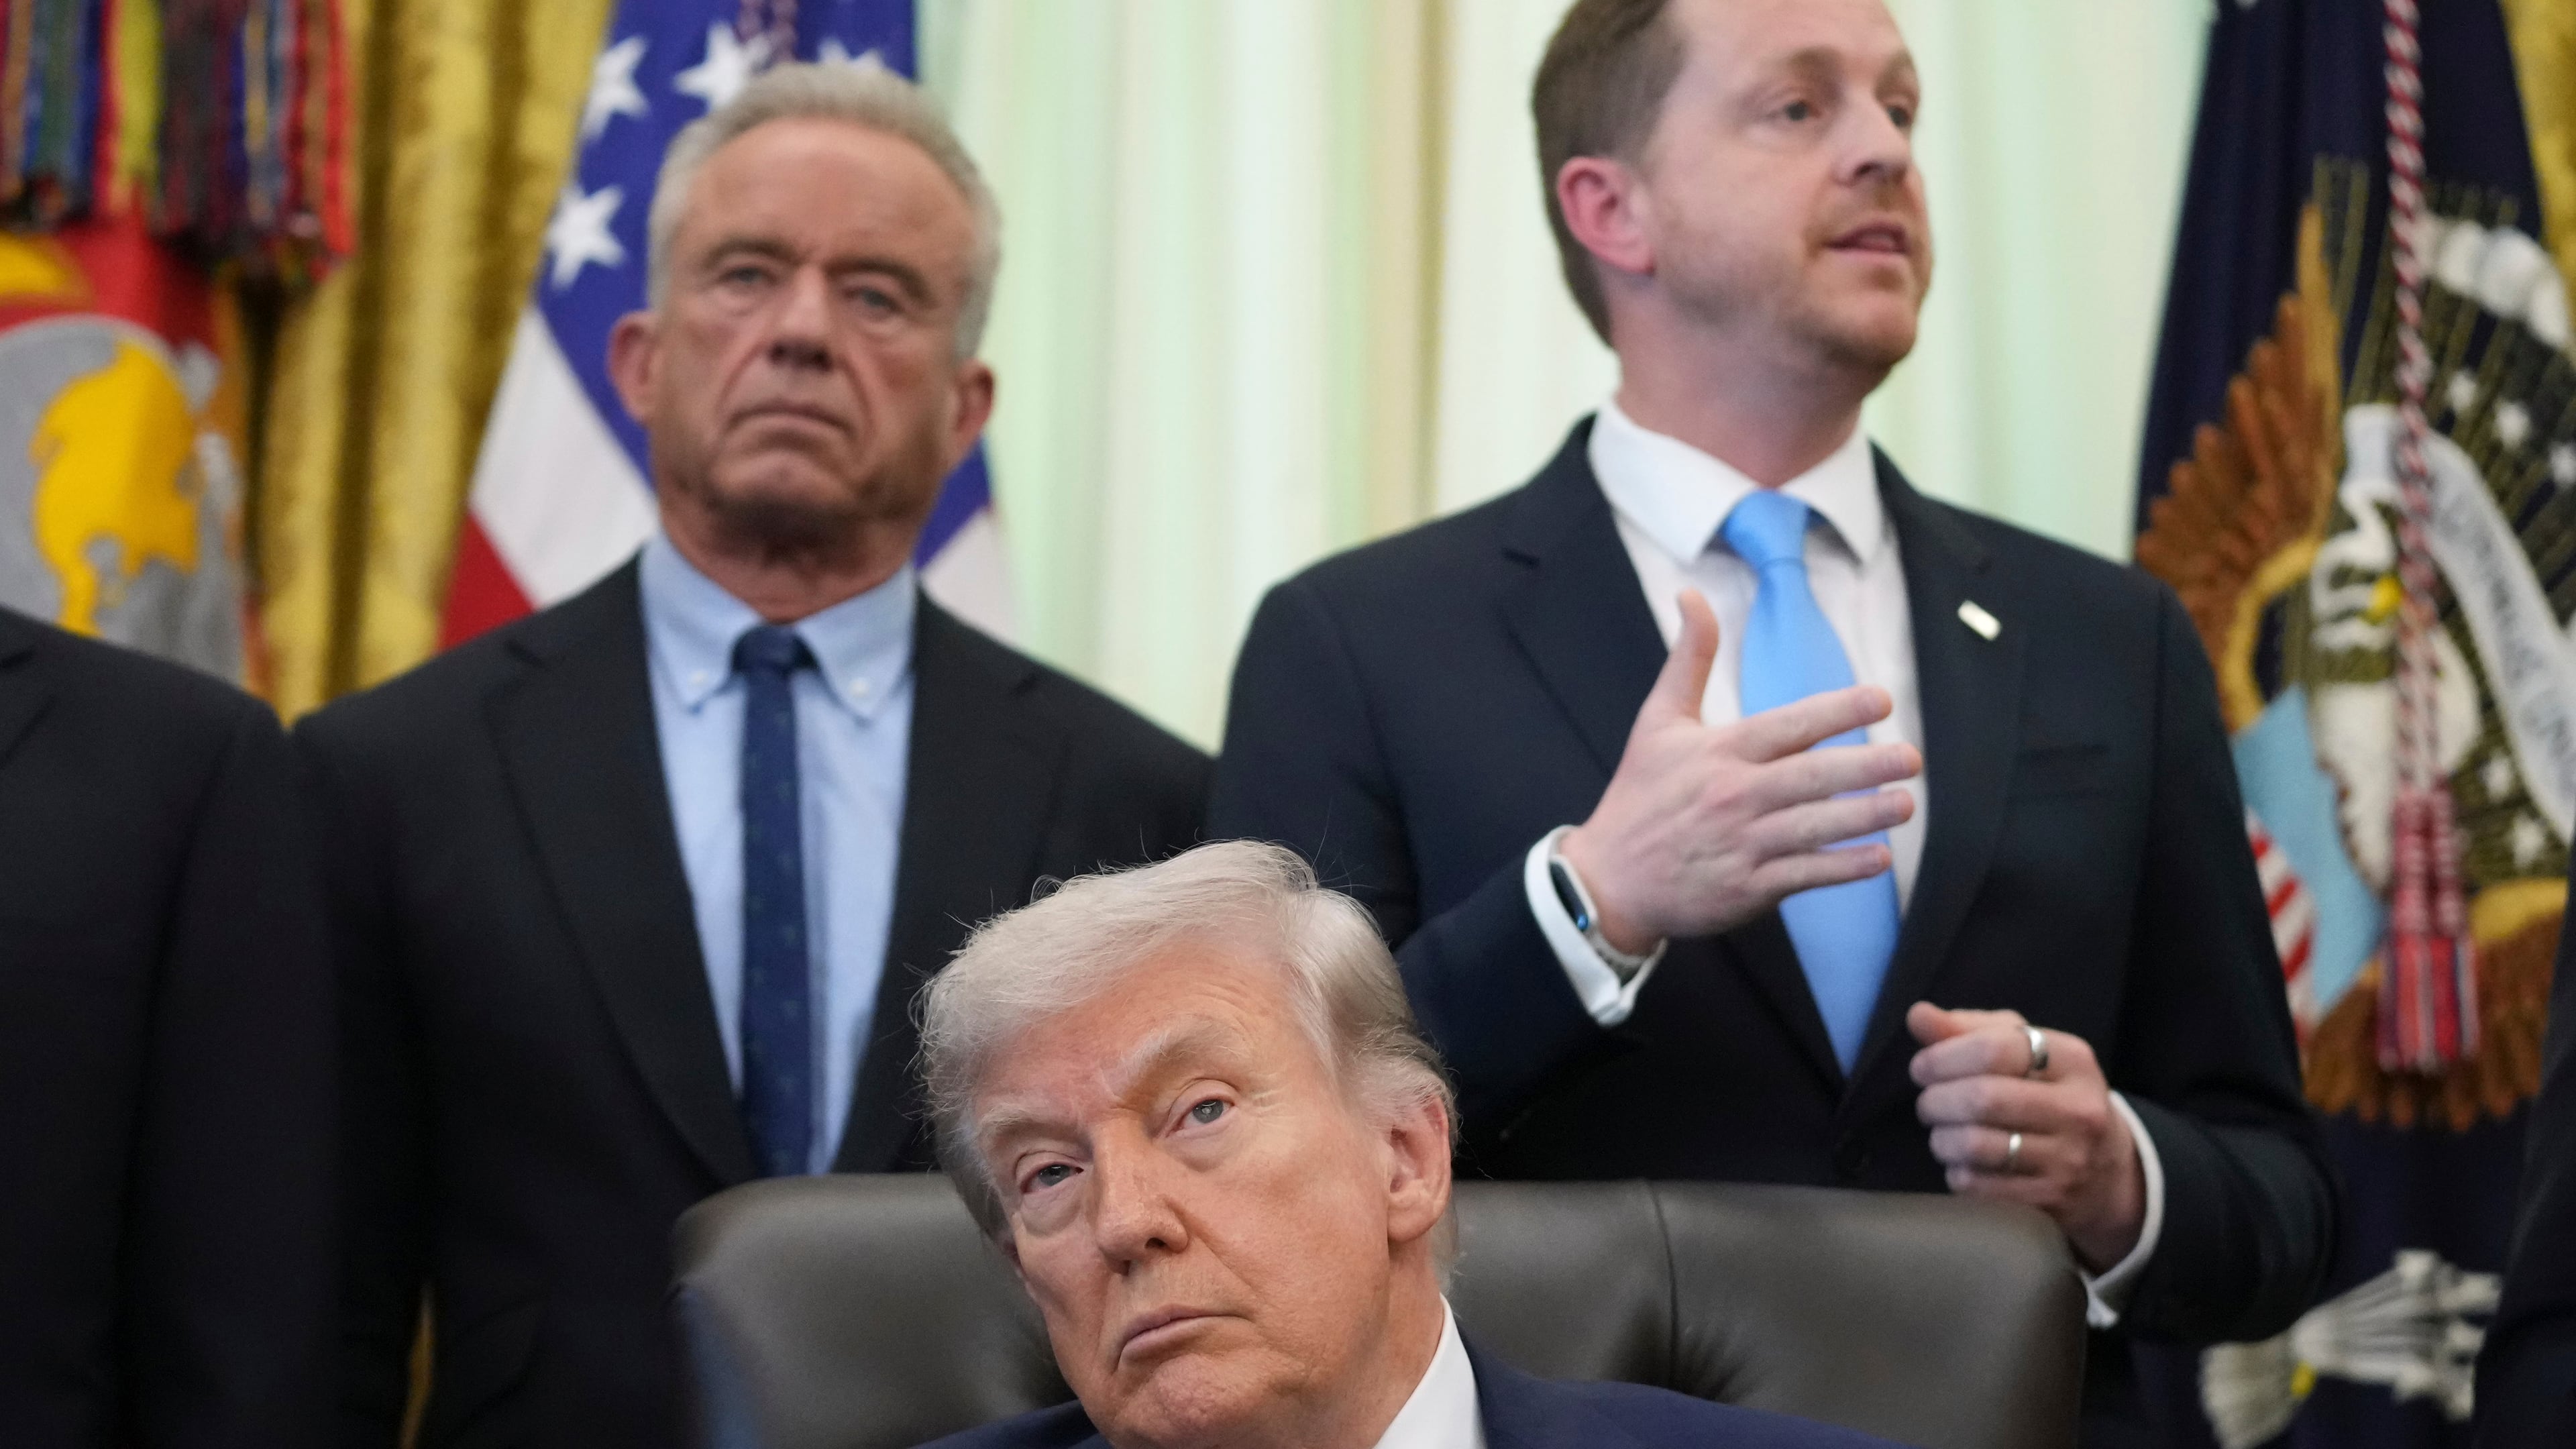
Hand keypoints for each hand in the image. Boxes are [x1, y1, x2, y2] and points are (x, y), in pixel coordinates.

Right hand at [1559, 590, 1919, 953]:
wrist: (1608, 881)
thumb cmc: (1639, 796)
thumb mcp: (1657, 721)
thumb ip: (1689, 659)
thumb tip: (1693, 594)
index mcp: (1719, 752)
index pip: (1788, 726)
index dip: (1837, 711)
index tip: (1881, 700)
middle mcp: (1734, 795)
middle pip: (1811, 777)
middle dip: (1866, 766)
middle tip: (1911, 757)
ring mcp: (1741, 844)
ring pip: (1814, 826)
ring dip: (1864, 816)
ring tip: (1905, 804)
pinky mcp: (1746, 888)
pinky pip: (1804, 875)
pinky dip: (1842, 868)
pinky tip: (1877, 858)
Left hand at [1908, 1003, 2145, 1272]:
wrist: (2107, 1172)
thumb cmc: (2048, 1095)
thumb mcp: (2023, 1053)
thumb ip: (1968, 1030)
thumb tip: (1918, 1014)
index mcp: (2073, 1060)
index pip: (1995, 1048)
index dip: (1943, 1057)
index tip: (1923, 1067)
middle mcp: (2078, 1109)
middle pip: (1982, 1097)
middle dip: (1936, 1100)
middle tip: (1928, 1103)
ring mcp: (2068, 1159)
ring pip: (1975, 1144)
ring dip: (1941, 1138)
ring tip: (1942, 1132)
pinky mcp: (2050, 1199)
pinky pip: (1978, 1185)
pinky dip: (1956, 1171)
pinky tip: (1962, 1162)